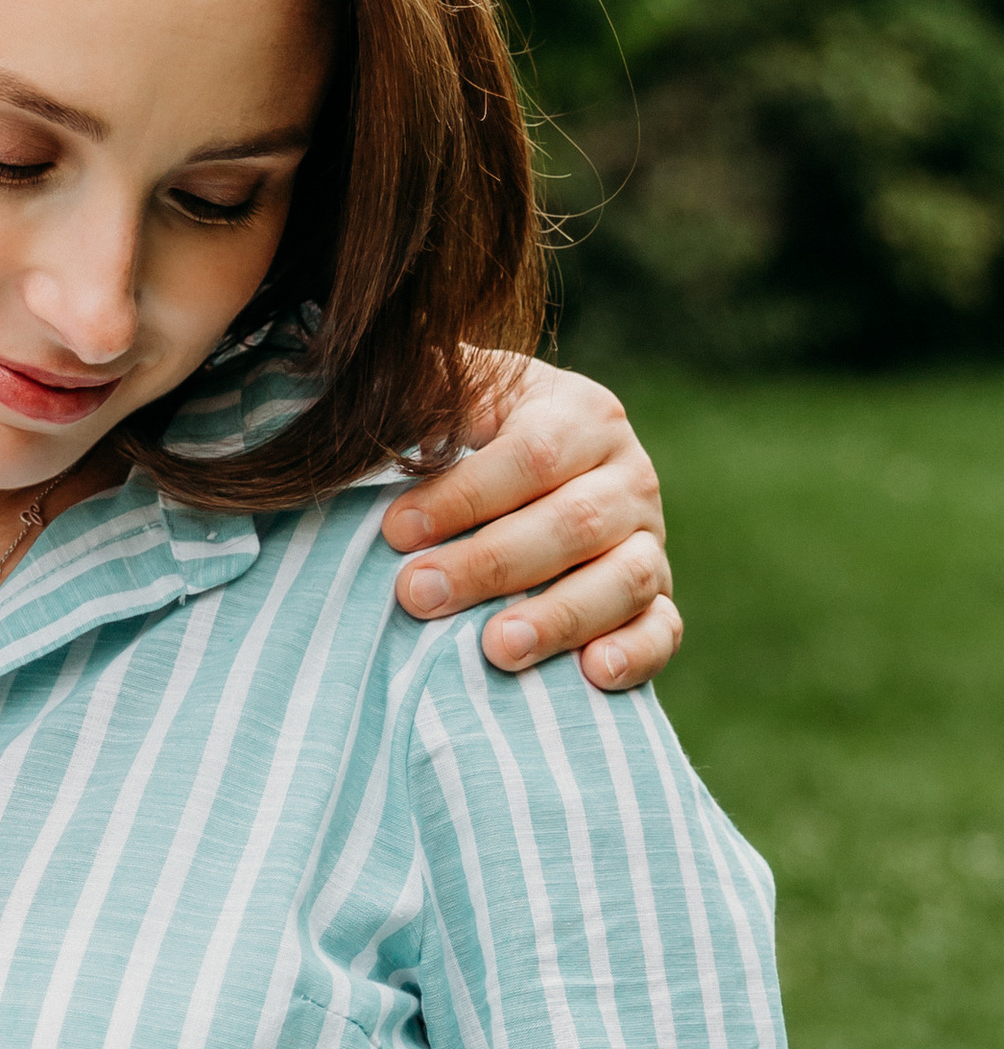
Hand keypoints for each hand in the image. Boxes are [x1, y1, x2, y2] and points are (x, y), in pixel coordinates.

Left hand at [383, 357, 678, 690]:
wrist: (540, 479)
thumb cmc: (477, 437)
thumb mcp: (459, 398)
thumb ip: (427, 391)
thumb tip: (386, 374)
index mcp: (580, 415)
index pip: (529, 457)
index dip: (462, 497)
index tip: (395, 532)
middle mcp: (628, 475)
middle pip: (572, 523)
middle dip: (491, 564)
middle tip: (418, 595)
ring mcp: (648, 540)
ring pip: (623, 580)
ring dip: (560, 617)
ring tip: (496, 648)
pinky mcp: (659, 600)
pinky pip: (663, 630)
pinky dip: (636, 654)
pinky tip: (592, 674)